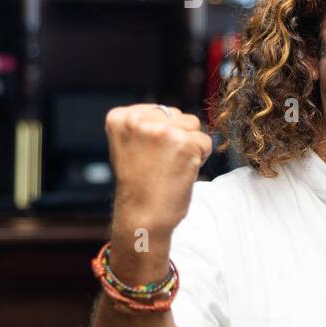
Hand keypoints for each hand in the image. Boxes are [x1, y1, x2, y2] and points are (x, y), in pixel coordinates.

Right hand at [106, 104, 212, 239]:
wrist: (143, 216)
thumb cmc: (140, 184)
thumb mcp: (129, 145)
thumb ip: (144, 124)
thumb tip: (172, 112)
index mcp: (119, 117)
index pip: (159, 110)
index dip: (160, 134)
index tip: (146, 155)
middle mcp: (138, 120)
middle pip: (178, 115)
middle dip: (177, 137)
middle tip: (160, 164)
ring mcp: (162, 131)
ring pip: (194, 126)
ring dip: (190, 146)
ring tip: (170, 166)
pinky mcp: (185, 143)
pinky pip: (206, 141)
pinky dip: (200, 157)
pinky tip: (181, 172)